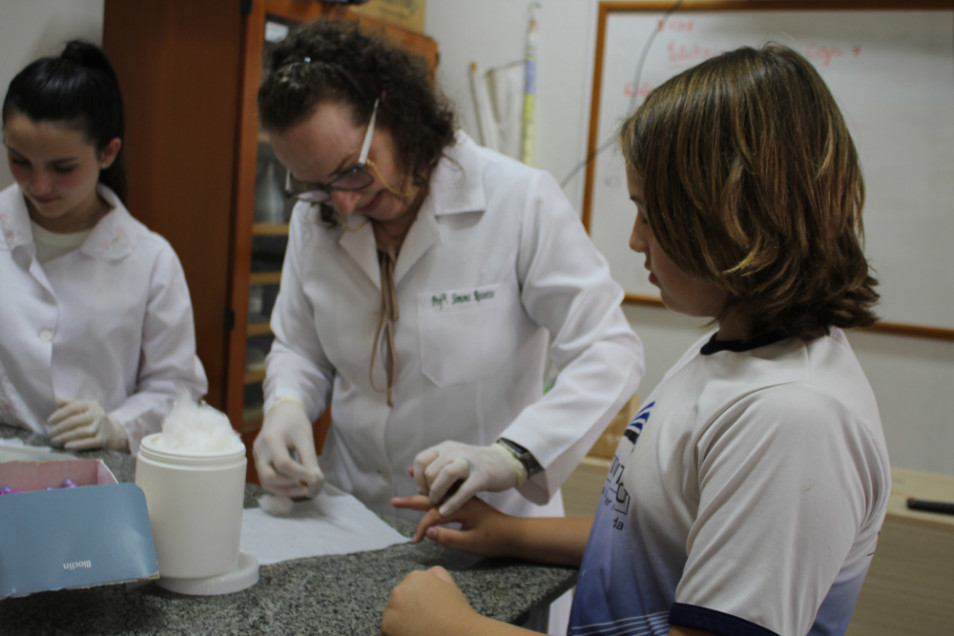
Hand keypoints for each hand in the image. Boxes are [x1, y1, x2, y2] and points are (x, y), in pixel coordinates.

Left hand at [48, 399, 128, 450]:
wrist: (113, 432)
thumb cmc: (93, 419)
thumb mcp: (86, 409)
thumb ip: (71, 404)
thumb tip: (57, 400)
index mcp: (92, 405)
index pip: (72, 408)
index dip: (59, 415)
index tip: (49, 421)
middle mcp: (98, 415)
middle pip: (74, 421)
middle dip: (58, 428)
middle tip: (49, 434)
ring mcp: (101, 427)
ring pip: (79, 432)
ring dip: (64, 437)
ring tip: (54, 440)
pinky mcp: (102, 439)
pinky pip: (87, 443)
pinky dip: (76, 445)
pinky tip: (66, 446)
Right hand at [253, 399, 322, 497]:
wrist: (281, 412)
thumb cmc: (295, 422)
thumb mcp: (305, 437)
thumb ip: (309, 459)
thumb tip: (316, 481)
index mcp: (271, 438)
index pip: (283, 463)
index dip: (299, 474)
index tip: (314, 478)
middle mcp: (259, 449)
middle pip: (268, 476)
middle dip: (289, 485)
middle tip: (307, 486)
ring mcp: (257, 456)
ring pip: (265, 481)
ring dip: (284, 490)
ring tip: (303, 489)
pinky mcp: (259, 461)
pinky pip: (266, 479)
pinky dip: (280, 487)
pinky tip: (294, 486)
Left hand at [381, 566, 482, 635]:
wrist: (458, 633)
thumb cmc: (456, 612)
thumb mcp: (450, 584)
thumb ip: (435, 574)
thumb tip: (427, 572)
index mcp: (415, 577)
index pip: (409, 588)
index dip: (418, 601)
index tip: (426, 610)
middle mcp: (399, 590)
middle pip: (398, 600)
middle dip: (407, 609)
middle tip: (422, 620)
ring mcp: (391, 609)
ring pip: (392, 615)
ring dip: (400, 621)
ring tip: (418, 628)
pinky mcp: (386, 627)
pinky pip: (387, 630)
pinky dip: (396, 633)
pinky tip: (412, 633)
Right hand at [392, 494, 515, 553]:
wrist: (513, 532)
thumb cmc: (494, 539)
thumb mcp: (472, 543)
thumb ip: (450, 538)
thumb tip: (429, 532)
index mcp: (462, 506)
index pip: (434, 514)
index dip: (423, 528)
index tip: (416, 541)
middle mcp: (461, 497)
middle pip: (432, 497)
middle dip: (411, 500)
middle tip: (393, 501)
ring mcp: (463, 496)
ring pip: (438, 492)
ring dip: (421, 490)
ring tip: (407, 485)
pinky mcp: (465, 498)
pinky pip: (445, 491)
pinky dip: (433, 489)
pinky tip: (426, 488)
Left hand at [412, 441, 523, 516]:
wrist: (505, 461)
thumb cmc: (474, 465)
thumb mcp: (451, 460)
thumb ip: (432, 466)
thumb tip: (409, 472)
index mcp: (445, 448)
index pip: (421, 460)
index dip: (418, 478)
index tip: (423, 490)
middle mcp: (455, 451)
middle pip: (430, 470)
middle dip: (428, 489)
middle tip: (433, 500)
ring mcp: (469, 462)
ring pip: (444, 475)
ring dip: (437, 494)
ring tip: (438, 506)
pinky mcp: (482, 475)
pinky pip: (464, 490)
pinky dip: (451, 503)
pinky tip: (445, 512)